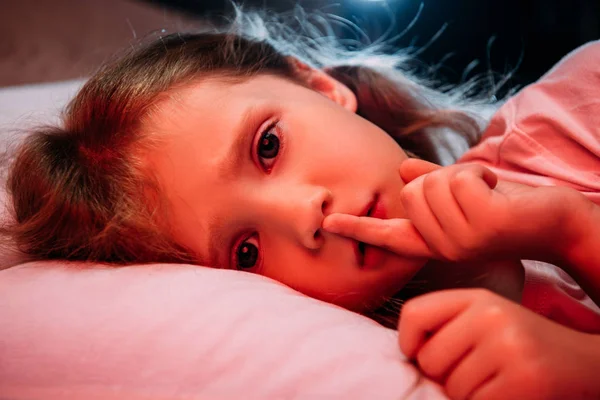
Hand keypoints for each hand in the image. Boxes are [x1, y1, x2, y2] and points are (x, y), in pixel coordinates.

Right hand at [323, 159, 583, 262]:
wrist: (553, 221)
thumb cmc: (507, 206)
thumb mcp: (464, 195)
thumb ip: (432, 182)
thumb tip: (403, 170)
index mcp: (434, 241)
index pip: (386, 235)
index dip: (356, 226)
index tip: (327, 221)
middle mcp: (441, 247)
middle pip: (411, 191)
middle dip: (440, 177)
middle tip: (471, 190)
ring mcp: (460, 239)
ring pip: (432, 184)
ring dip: (462, 173)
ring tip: (486, 191)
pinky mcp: (480, 224)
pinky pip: (457, 177)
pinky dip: (478, 171)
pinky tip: (496, 188)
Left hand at [399, 288, 599, 399]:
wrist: (583, 362)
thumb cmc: (521, 344)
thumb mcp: (485, 320)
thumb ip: (447, 327)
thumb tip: (407, 353)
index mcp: (477, 298)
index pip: (414, 313)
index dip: (407, 341)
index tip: (418, 354)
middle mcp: (491, 316)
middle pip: (429, 358)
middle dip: (442, 375)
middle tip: (470, 372)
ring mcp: (508, 347)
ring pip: (452, 387)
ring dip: (467, 394)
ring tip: (492, 380)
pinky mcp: (524, 380)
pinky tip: (505, 392)